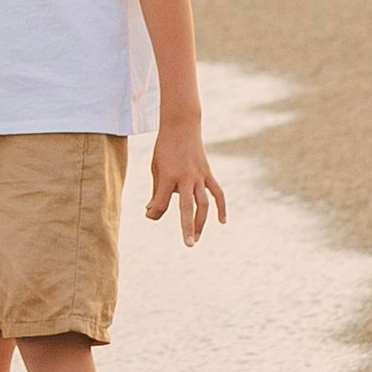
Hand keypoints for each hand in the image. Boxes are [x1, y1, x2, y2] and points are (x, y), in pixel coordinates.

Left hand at [147, 123, 227, 244]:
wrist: (182, 126)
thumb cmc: (164, 148)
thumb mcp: (155, 167)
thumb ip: (156, 191)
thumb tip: (151, 211)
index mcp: (167, 176)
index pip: (160, 202)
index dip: (154, 211)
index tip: (150, 213)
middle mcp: (185, 178)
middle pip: (186, 207)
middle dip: (187, 227)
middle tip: (189, 244)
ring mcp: (199, 176)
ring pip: (203, 203)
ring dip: (201, 222)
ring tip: (196, 238)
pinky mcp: (208, 174)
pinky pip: (217, 193)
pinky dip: (221, 207)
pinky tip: (222, 221)